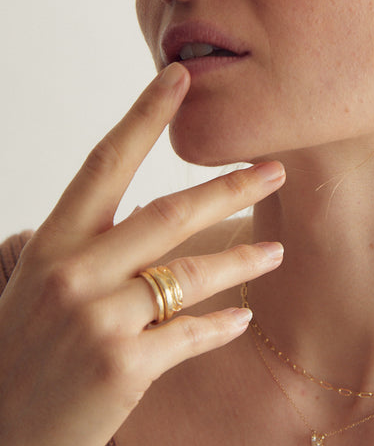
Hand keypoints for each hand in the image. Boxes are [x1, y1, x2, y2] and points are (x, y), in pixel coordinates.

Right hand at [0, 63, 284, 445]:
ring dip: (240, 260)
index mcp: (54, 242)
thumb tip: (143, 216)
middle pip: (168, 213)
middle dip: (229, 187)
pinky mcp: (122, 368)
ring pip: (189, 274)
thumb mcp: (38, 285)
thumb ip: (86, 248)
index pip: (105, 163)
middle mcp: (75, 272)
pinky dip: (220, 324)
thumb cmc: (22, 354)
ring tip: (276, 251)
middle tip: (274, 170)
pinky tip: (242, 316)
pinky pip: (190, 334)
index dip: (144, 116)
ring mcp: (98, 320)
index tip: (179, 77)